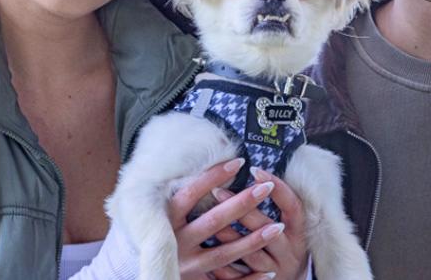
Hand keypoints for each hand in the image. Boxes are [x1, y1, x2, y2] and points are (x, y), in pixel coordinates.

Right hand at [168, 158, 283, 279]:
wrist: (152, 275)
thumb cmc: (163, 235)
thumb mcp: (164, 216)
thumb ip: (183, 197)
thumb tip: (216, 164)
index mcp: (165, 222)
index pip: (190, 196)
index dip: (212, 178)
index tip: (239, 162)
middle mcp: (174, 245)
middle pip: (212, 223)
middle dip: (241, 205)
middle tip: (265, 188)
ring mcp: (186, 266)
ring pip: (223, 254)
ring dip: (252, 241)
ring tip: (278, 227)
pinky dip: (249, 279)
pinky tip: (270, 271)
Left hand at [210, 167, 308, 279]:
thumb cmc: (284, 248)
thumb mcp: (290, 228)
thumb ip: (275, 207)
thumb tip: (252, 173)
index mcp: (299, 232)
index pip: (293, 206)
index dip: (278, 188)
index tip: (255, 170)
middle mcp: (290, 252)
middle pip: (269, 229)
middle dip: (243, 208)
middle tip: (218, 190)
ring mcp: (276, 270)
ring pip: (253, 255)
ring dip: (230, 237)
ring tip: (208, 219)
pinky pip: (240, 278)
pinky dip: (223, 266)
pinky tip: (207, 251)